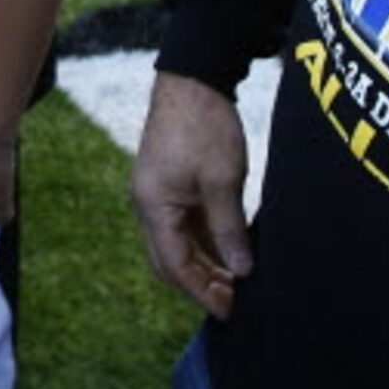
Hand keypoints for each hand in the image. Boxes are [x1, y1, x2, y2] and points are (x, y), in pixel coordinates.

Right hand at [131, 71, 252, 316]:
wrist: (193, 77)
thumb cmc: (204, 125)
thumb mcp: (223, 181)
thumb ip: (229, 228)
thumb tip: (241, 269)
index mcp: (153, 206)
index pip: (174, 266)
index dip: (202, 292)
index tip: (230, 311)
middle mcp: (147, 204)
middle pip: (168, 261)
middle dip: (199, 284)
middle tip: (234, 301)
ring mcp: (156, 193)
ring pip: (176, 243)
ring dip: (203, 263)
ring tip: (237, 279)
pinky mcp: (169, 182)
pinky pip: (183, 223)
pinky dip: (204, 241)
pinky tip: (230, 249)